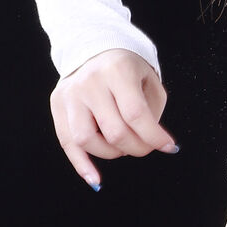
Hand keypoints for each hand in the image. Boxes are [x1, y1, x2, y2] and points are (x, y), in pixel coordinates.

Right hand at [50, 50, 175, 189]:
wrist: (94, 47)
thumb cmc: (126, 68)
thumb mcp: (148, 80)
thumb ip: (152, 111)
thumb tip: (153, 143)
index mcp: (117, 71)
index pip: (135, 114)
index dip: (154, 137)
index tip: (168, 147)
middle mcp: (90, 82)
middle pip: (114, 131)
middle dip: (136, 148)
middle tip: (146, 146)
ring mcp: (70, 93)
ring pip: (87, 140)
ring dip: (111, 154)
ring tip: (122, 147)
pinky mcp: (57, 104)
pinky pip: (67, 142)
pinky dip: (81, 165)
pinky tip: (96, 179)